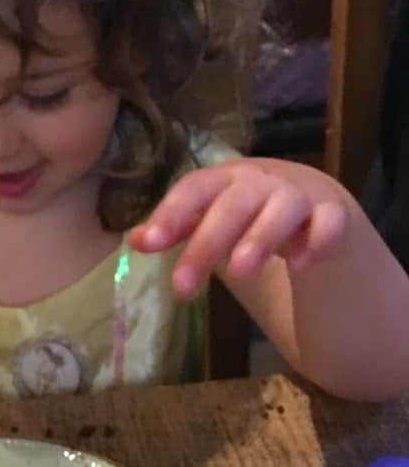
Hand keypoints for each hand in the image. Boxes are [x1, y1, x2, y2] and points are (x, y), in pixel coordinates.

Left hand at [129, 159, 348, 299]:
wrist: (310, 200)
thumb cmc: (245, 210)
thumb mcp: (208, 215)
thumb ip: (176, 227)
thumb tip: (135, 241)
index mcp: (224, 180)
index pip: (194, 189)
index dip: (171, 213)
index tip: (148, 244)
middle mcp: (260, 183)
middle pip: (232, 206)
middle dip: (207, 244)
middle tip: (182, 286)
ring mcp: (298, 196)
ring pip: (281, 209)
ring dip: (260, 238)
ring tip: (238, 272)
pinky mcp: (331, 216)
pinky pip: (328, 224)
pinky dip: (317, 241)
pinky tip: (301, 264)